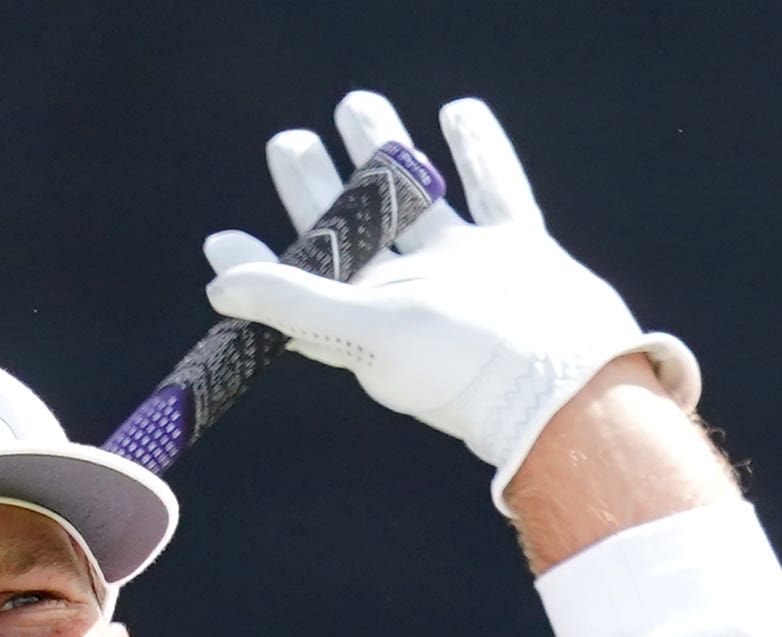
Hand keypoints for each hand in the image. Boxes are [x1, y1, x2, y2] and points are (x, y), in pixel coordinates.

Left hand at [201, 90, 699, 490]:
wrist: (564, 385)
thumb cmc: (462, 367)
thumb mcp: (367, 329)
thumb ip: (294, 301)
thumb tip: (217, 279)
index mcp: (371, 319)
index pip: (305, 283)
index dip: (264, 261)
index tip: (222, 237)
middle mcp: (415, 295)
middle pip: (356, 234)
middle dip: (320, 187)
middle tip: (290, 142)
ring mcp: (469, 271)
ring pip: (419, 203)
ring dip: (387, 154)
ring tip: (357, 105)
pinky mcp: (521, 253)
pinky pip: (495, 191)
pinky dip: (477, 150)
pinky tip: (457, 110)